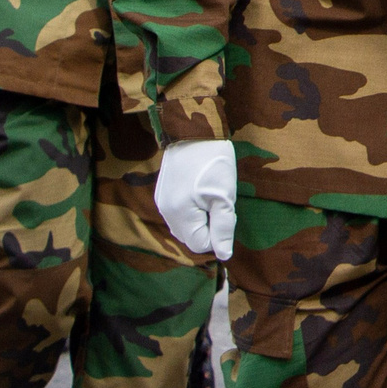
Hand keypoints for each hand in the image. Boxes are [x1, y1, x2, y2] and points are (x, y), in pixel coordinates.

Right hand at [154, 140, 237, 260]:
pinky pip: (178, 214)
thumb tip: (224, 255)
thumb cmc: (214, 162)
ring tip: (209, 195)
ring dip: (200, 218)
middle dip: (208, 227)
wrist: (194, 131)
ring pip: (184, 226)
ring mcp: (161, 202)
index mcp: (180, 214)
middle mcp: (165, 212)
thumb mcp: (224, 196)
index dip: (218, 233)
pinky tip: (200, 191)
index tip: (225, 211)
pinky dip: (192, 210)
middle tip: (218, 202)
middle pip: (190, 237)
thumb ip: (223, 228)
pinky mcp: (162, 194)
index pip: (200, 244)